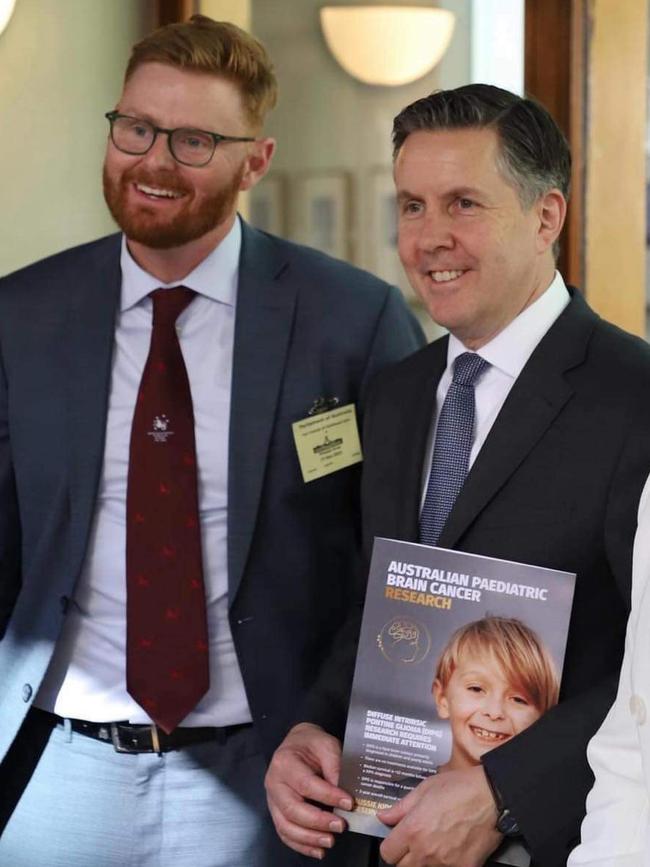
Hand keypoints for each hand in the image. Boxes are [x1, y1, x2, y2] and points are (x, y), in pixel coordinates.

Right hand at [265, 722, 353, 859]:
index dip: (328, 796)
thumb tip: (344, 792)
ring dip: (309, 838)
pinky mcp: (276, 812)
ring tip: (330, 841)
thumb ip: (335, 765)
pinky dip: (301, 845)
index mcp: (284, 762)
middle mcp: (274, 782)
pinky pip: (285, 833)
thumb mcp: (326, 744)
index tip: (348, 803)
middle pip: (293, 809)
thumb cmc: (312, 744)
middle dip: (318, 821)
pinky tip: (318, 851)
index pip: (306, 784)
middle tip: (341, 826)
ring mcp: (272, 799)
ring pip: (286, 826)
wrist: (297, 743)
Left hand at [378, 765, 502, 866]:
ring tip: (435, 844)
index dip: (391, 845)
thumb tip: (382, 817)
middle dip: (405, 856)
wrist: (491, 796)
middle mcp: (425, 851)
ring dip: (424, 861)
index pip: (387, 853)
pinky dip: (446, 864)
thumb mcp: (424, 789)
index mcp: (412, 830)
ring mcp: (445, 863)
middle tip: (415, 842)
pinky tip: (452, 851)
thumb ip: (400, 808)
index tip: (397, 839)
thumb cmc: (458, 788)